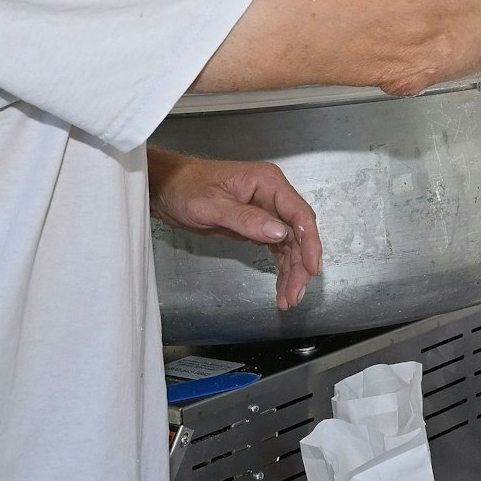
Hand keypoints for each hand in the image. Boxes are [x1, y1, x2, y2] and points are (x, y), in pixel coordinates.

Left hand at [152, 156, 323, 309]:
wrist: (168, 188)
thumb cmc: (185, 188)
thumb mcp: (211, 205)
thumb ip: (245, 219)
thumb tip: (279, 233)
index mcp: (267, 183)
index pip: (299, 214)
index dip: (310, 242)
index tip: (312, 268)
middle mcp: (272, 195)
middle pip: (298, 233)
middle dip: (299, 265)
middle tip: (294, 294)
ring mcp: (266, 210)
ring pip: (290, 244)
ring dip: (291, 271)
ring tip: (288, 298)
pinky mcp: (257, 225)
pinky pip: (277, 247)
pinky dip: (281, 267)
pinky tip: (281, 285)